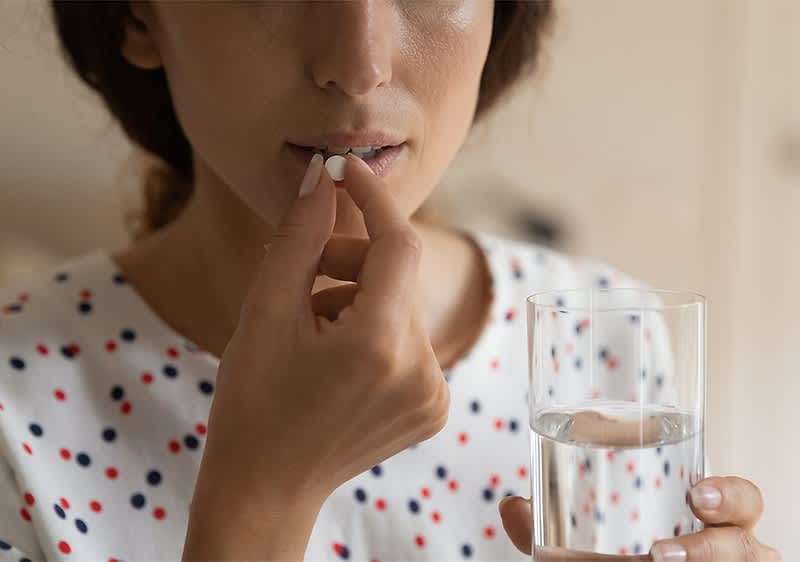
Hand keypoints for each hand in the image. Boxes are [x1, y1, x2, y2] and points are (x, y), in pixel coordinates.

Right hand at [197, 152, 449, 503]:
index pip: (398, 243)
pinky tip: (336, 357)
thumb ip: (299, 238)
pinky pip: (410, 340)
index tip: (344, 172)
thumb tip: (322, 179)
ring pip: (403, 306)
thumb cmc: (254, 402)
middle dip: (350, 262)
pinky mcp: (435, 406)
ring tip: (311, 328)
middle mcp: (421, 370)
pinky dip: (375, 331)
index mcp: (378, 346)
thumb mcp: (265, 312)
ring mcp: (434, 393)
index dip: (373, 199)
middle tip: (302, 274)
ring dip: (359, 298)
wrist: (267, 486)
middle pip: (398, 275)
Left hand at [499, 476, 780, 560]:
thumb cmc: (615, 557)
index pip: (740, 498)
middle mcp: (728, 546)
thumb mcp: (584, 543)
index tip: (696, 494)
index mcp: (705, 516)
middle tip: (667, 545)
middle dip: (723, 539)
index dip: (729, 494)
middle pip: (749, 539)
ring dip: (708, 561)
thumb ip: (545, 526)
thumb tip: (510, 504)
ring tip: (661, 559)